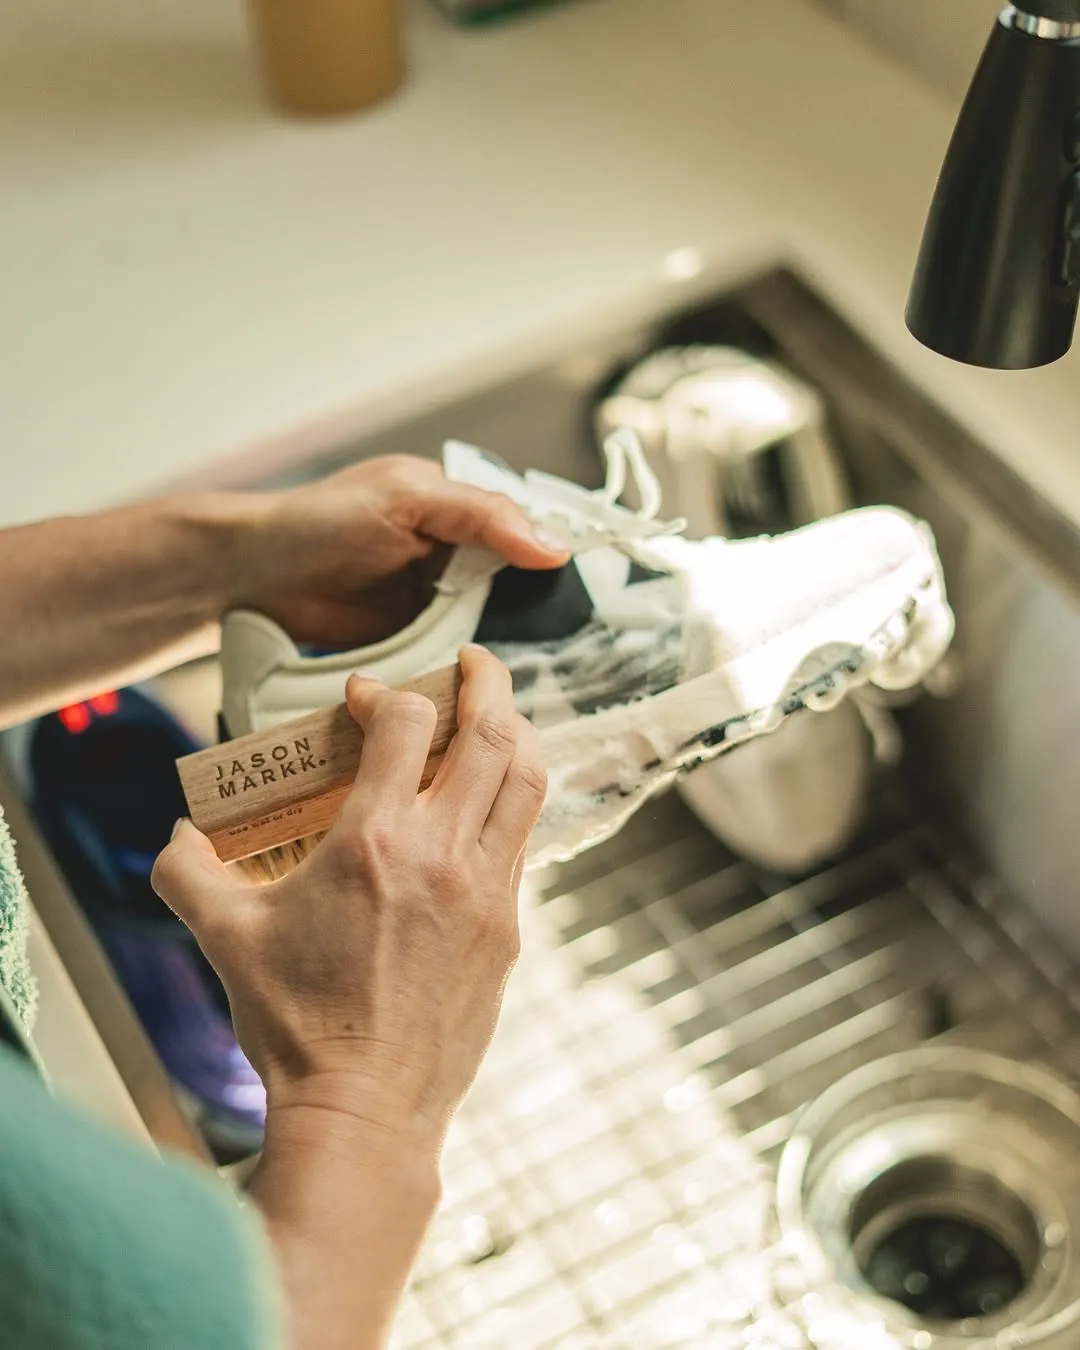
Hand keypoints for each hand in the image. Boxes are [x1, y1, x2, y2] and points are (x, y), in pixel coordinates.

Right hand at [151, 645, 545, 1152]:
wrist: (365, 1110)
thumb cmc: (295, 1023)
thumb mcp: (224, 938)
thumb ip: (187, 872)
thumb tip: (178, 833)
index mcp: (374, 843)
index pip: (405, 724)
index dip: (386, 693)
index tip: (363, 699)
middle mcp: (443, 855)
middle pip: (491, 734)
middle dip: (485, 682)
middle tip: (472, 662)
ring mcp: (487, 892)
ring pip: (526, 782)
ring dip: (516, 733)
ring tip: (499, 714)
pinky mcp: (507, 929)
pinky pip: (522, 840)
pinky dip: (512, 801)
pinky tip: (491, 803)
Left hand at [230, 454, 566, 646]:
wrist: (255, 574)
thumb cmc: (322, 519)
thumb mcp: (409, 498)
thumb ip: (481, 516)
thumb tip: (553, 546)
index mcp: (461, 509)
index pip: (528, 534)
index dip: (555, 562)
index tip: (586, 596)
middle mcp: (457, 556)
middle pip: (519, 589)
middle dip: (538, 616)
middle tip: (569, 646)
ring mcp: (437, 602)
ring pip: (492, 629)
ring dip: (505, 649)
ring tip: (533, 672)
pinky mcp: (416, 642)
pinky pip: (456, 657)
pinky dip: (469, 671)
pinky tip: (489, 686)